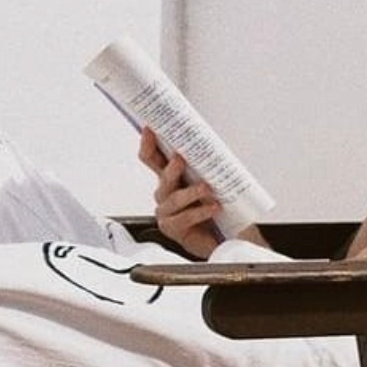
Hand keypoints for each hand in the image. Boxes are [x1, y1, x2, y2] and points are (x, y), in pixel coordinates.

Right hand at [138, 127, 222, 258]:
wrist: (218, 237)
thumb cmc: (212, 205)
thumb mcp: (209, 179)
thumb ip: (205, 164)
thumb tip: (213, 142)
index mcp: (169, 177)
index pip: (152, 157)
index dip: (148, 143)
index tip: (151, 129)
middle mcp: (164, 193)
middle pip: (161, 176)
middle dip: (171, 167)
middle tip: (181, 158)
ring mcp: (166, 211)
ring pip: (174, 198)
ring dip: (191, 192)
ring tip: (206, 188)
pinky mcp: (172, 227)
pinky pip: (185, 217)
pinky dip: (200, 211)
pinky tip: (213, 207)